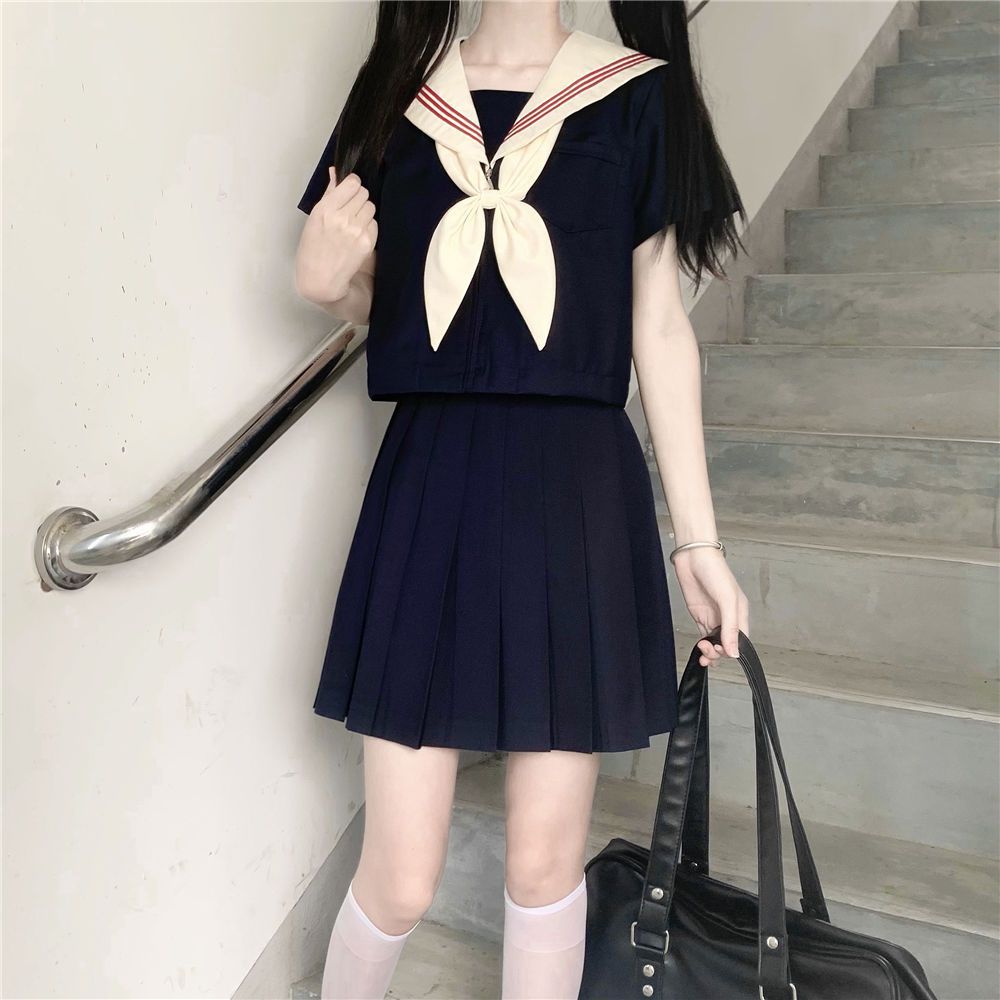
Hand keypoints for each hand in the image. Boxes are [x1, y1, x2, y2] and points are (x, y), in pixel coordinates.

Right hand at [295, 167, 376, 302]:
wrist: (321, 279)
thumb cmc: (313, 248)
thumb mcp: (314, 218)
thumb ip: (329, 193)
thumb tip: (336, 171)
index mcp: (325, 209)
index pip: (352, 183)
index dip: (352, 185)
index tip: (348, 191)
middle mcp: (342, 218)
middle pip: (364, 193)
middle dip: (358, 199)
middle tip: (349, 210)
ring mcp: (356, 231)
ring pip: (371, 207)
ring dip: (364, 212)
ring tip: (352, 223)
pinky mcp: (367, 243)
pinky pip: (374, 223)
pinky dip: (368, 226)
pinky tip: (356, 235)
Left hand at [671, 545, 748, 665]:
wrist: (693, 557)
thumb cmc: (714, 571)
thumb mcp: (727, 600)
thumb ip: (730, 627)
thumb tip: (734, 652)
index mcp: (740, 613)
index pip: (741, 640)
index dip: (731, 650)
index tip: (720, 649)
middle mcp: (727, 617)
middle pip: (728, 644)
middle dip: (718, 652)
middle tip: (707, 648)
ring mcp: (713, 617)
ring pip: (716, 643)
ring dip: (710, 652)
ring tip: (702, 649)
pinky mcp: (700, 616)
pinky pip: (705, 636)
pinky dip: (703, 646)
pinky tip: (700, 649)